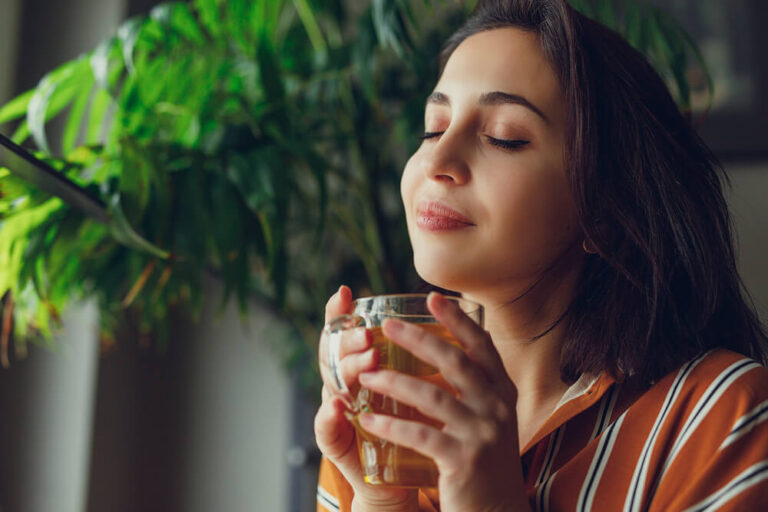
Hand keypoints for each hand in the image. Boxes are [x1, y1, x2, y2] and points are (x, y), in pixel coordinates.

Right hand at [314, 285, 418, 510]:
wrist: (403, 483)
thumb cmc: (416, 429)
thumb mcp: (423, 390)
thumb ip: (431, 361)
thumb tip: (466, 322)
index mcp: (364, 368)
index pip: (347, 334)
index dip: (340, 312)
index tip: (345, 291)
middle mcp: (347, 386)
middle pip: (337, 352)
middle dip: (349, 339)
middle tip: (369, 333)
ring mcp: (339, 414)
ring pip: (333, 384)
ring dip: (347, 369)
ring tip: (368, 362)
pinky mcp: (337, 444)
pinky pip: (326, 428)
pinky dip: (329, 417)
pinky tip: (337, 408)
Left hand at [356, 292, 530, 511]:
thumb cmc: (485, 460)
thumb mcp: (490, 418)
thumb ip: (474, 388)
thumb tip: (446, 351)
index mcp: (503, 392)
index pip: (481, 346)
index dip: (457, 320)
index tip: (432, 297)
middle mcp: (498, 408)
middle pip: (456, 362)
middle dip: (419, 339)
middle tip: (387, 325)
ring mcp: (482, 434)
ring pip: (433, 397)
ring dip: (395, 382)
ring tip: (365, 375)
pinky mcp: (464, 460)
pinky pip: (421, 436)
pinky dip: (391, 426)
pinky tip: (368, 419)